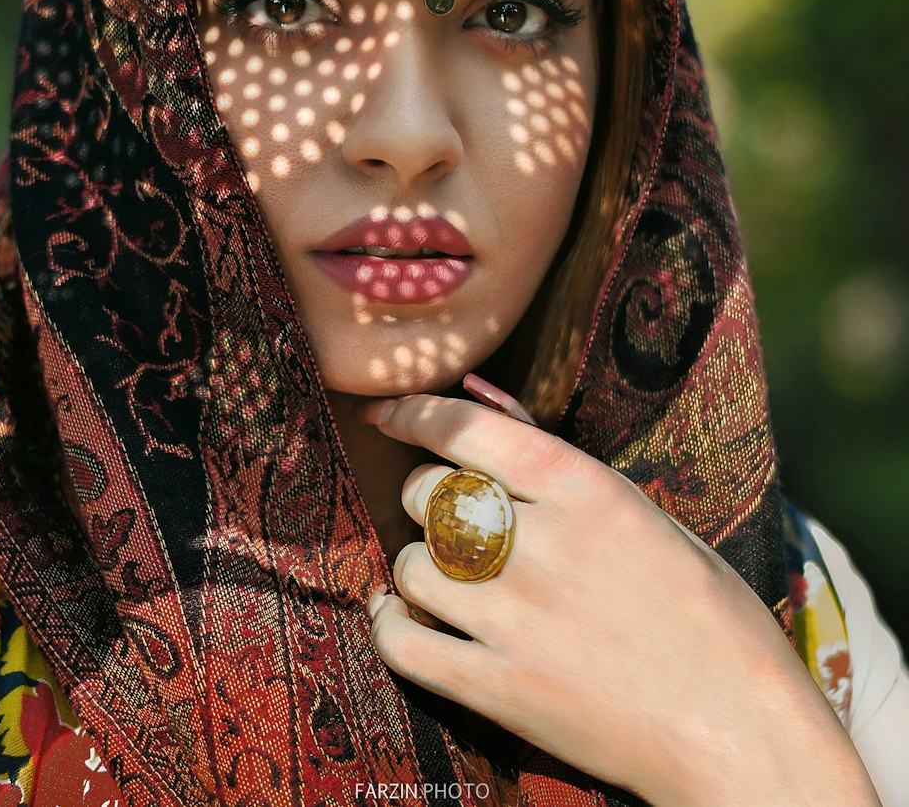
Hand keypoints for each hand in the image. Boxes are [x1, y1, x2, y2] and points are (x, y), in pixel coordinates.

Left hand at [357, 392, 881, 806]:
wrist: (743, 733)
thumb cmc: (709, 615)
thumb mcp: (646, 516)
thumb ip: (558, 458)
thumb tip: (480, 394)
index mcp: (586, 490)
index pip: (465, 428)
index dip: (412, 413)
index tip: (385, 414)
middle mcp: (544, 544)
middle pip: (429, 496)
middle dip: (427, 499)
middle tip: (447, 520)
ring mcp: (516, 619)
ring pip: (412, 564)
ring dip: (417, 567)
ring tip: (441, 580)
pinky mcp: (500, 688)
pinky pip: (403, 641)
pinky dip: (391, 625)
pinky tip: (402, 618)